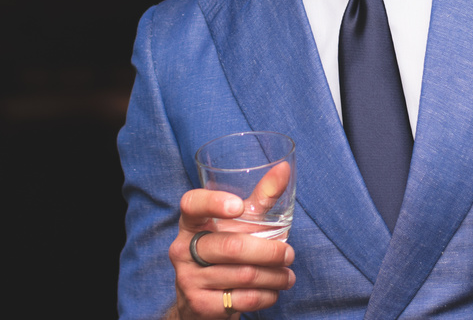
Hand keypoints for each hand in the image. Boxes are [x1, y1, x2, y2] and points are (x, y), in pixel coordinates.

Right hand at [169, 186, 294, 319]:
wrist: (201, 301)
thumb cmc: (225, 250)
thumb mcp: (238, 224)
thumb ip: (260, 198)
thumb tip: (284, 168)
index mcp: (190, 223)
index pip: (191, 205)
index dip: (213, 203)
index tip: (239, 205)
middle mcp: (183, 249)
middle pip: (231, 247)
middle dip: (269, 251)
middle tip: (289, 254)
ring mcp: (189, 278)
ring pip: (243, 275)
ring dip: (274, 276)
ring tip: (288, 275)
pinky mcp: (200, 304)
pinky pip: (243, 299)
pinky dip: (267, 295)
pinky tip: (274, 291)